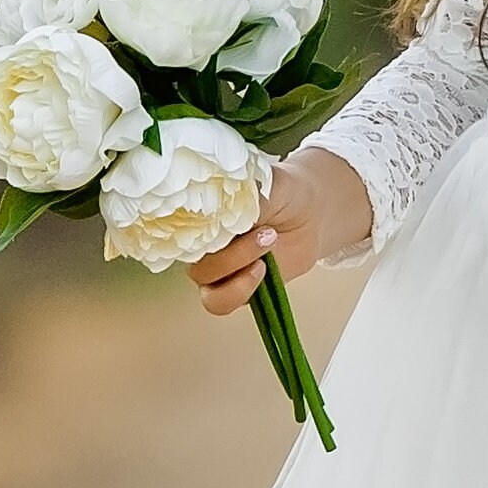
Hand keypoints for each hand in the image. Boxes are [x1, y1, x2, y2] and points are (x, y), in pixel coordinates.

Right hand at [187, 147, 372, 316]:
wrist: (312, 214)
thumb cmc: (286, 193)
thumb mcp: (270, 185)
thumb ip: (247, 195)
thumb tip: (227, 205)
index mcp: (200, 213)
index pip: (176, 226)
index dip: (190, 229)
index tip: (220, 222)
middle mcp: (201, 243)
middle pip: (195, 262)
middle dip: (230, 253)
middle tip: (266, 233)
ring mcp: (215, 269)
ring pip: (205, 285)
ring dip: (236, 272)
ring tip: (266, 254)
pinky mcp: (233, 288)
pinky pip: (222, 302)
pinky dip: (241, 290)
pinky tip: (263, 270)